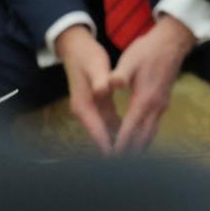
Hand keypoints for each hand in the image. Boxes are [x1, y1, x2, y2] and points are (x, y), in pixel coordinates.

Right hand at [55, 26, 118, 154]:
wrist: (76, 48)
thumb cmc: (87, 56)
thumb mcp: (96, 66)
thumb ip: (101, 80)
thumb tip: (102, 91)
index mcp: (84, 105)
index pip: (97, 130)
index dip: (107, 145)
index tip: (118, 158)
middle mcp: (85, 110)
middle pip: (100, 135)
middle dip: (113, 147)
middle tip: (130, 161)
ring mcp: (90, 108)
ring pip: (105, 129)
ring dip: (116, 140)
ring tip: (133, 153)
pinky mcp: (96, 103)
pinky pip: (108, 121)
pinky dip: (117, 128)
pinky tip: (130, 134)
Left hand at [108, 14, 195, 154]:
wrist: (172, 42)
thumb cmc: (148, 50)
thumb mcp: (130, 59)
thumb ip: (120, 74)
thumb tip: (112, 84)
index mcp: (144, 99)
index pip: (130, 128)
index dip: (120, 144)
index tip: (111, 158)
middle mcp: (155, 106)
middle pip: (143, 137)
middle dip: (130, 152)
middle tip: (117, 167)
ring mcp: (162, 105)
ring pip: (150, 133)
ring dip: (139, 147)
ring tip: (127, 161)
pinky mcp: (163, 102)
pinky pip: (154, 126)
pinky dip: (145, 137)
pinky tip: (138, 141)